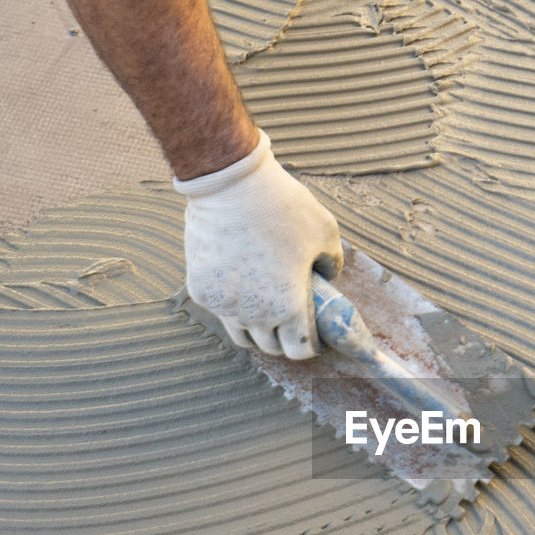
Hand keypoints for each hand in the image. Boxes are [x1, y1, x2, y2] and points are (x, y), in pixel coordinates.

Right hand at [174, 129, 342, 358]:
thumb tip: (327, 277)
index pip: (300, 350)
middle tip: (291, 317)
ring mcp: (225, 305)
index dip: (310, 344)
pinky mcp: (202, 291)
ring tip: (266, 308)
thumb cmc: (283, 206)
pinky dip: (232, 306)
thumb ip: (332, 263)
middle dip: (284, 337)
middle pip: (271, 347)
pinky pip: (221, 311)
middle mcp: (255, 314)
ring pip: (242, 335)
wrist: (230, 184)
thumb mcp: (326, 231)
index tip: (313, 333)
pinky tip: (241, 285)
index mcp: (289, 307)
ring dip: (257, 328)